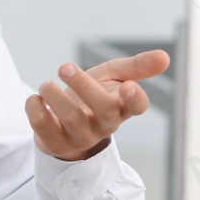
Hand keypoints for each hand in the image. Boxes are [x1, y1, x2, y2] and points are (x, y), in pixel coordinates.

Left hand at [26, 50, 168, 161]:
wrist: (63, 123)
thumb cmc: (92, 96)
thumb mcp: (114, 77)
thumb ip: (137, 67)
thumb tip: (165, 57)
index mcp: (121, 107)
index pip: (136, 107)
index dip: (135, 98)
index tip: (129, 86)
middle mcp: (104, 125)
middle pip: (103, 110)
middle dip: (84, 86)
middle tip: (64, 66)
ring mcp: (80, 137)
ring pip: (71, 119)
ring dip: (55, 96)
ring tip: (46, 84)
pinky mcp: (55, 143)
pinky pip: (44, 127)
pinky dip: (35, 109)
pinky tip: (35, 98)